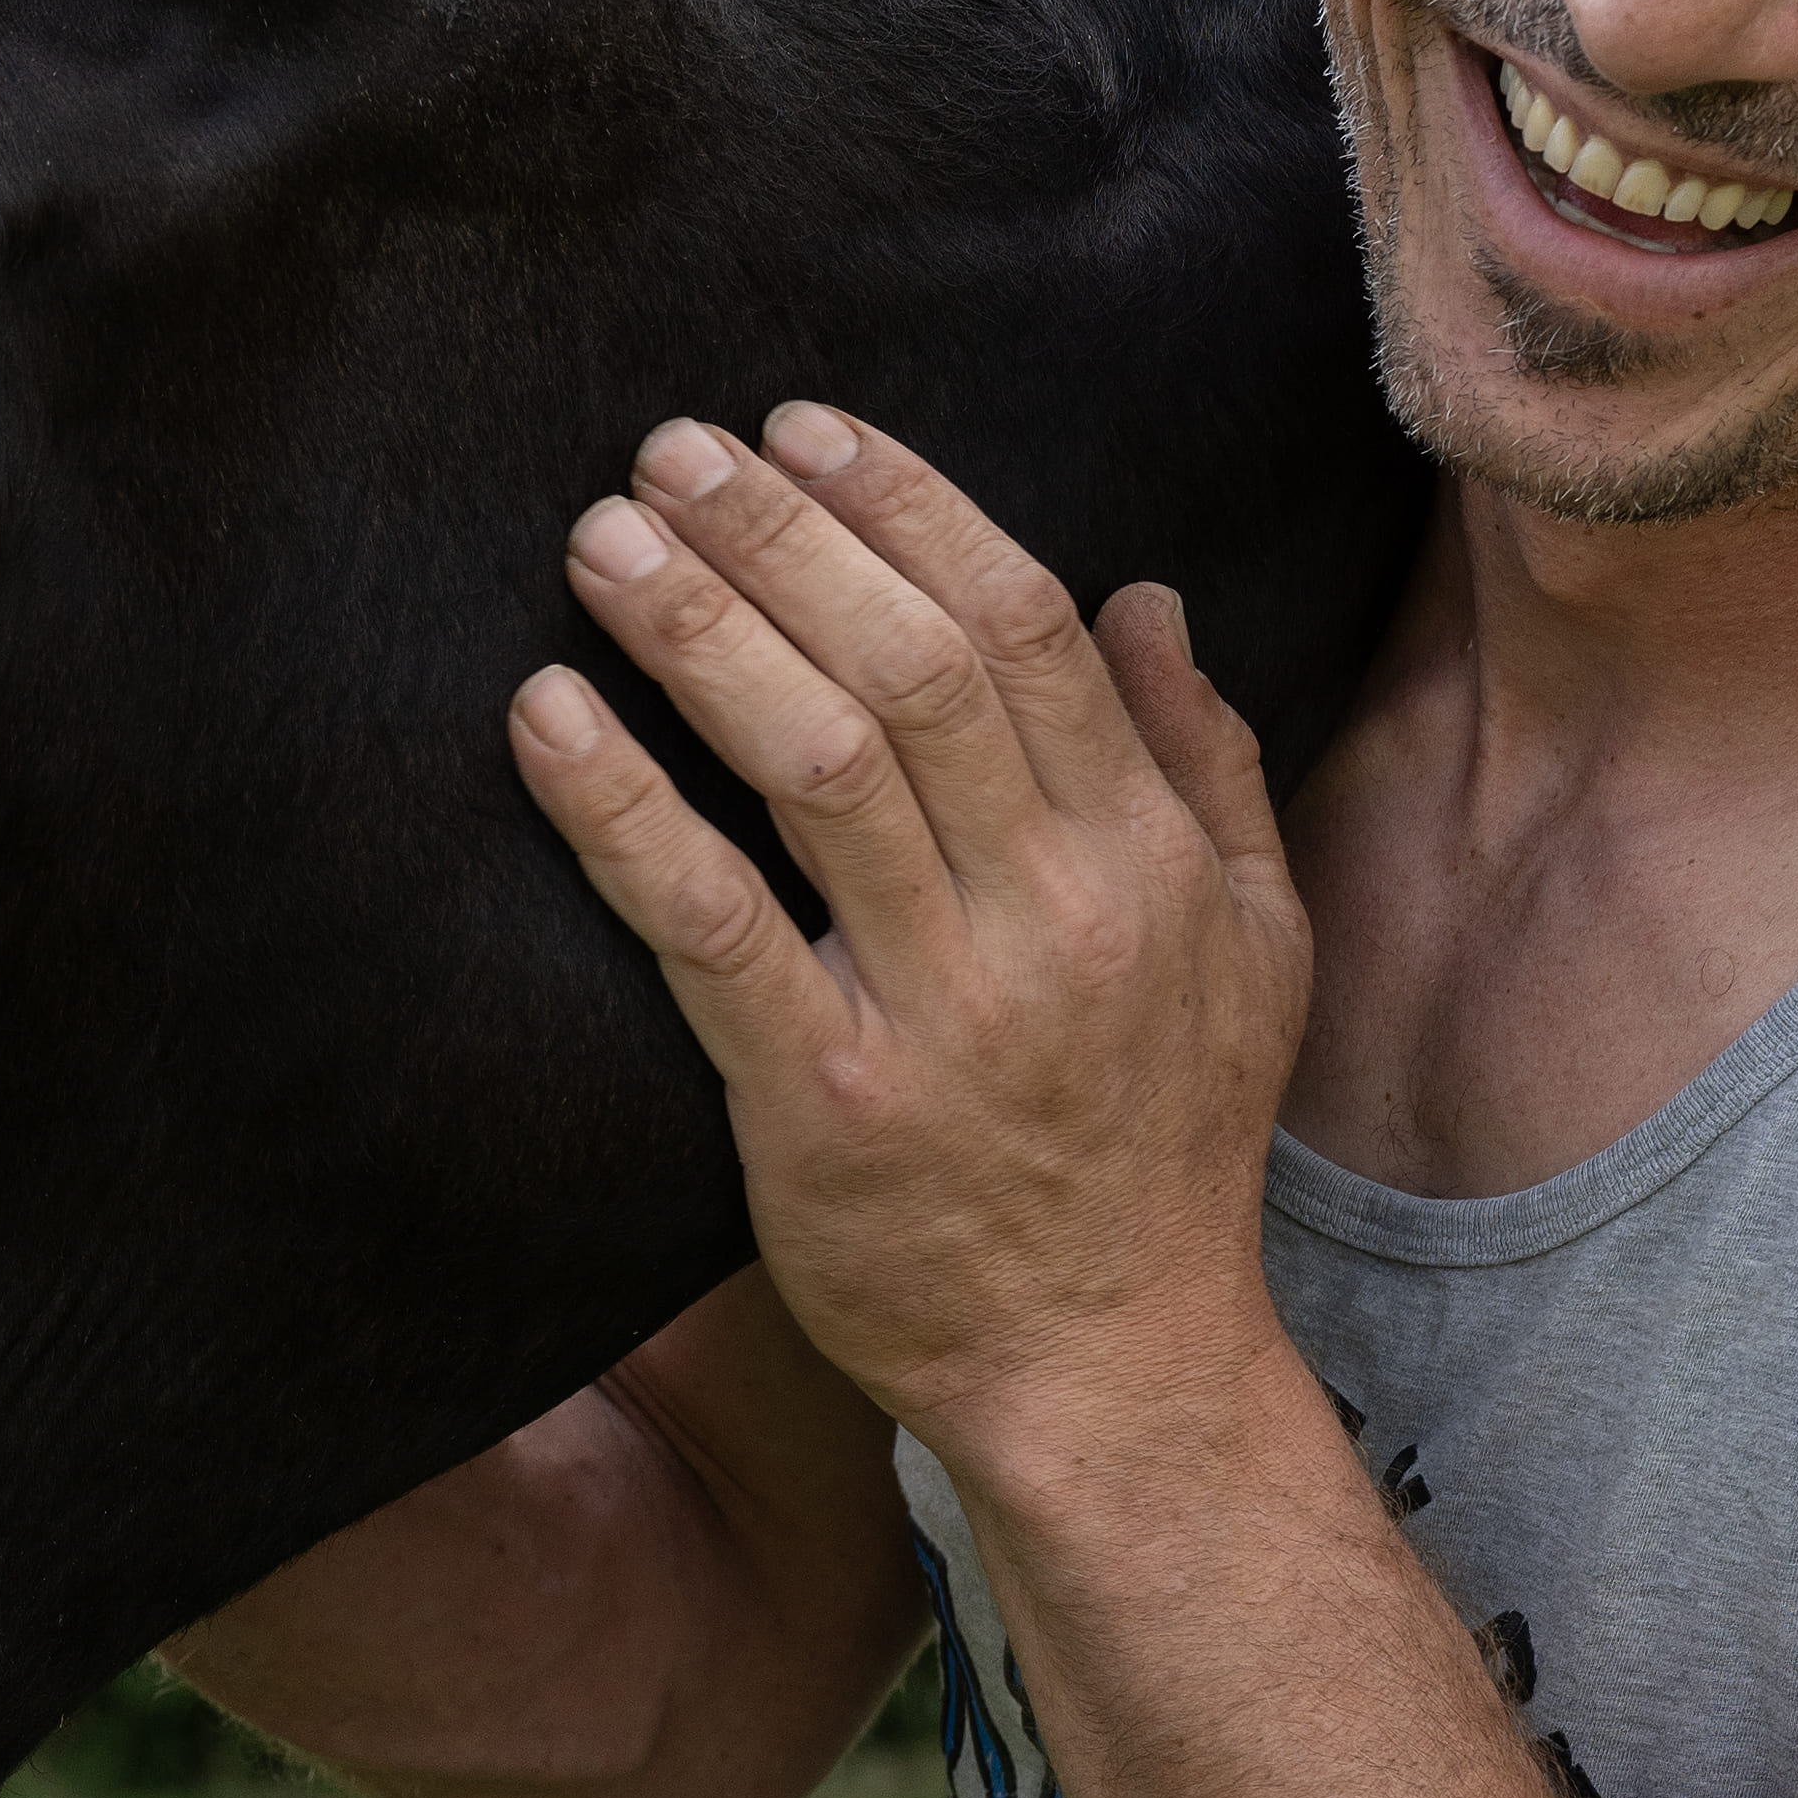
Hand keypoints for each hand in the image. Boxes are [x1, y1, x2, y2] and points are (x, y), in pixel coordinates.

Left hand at [510, 403, 1313, 1454]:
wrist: (1112, 1367)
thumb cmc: (1166, 1148)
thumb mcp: (1251, 946)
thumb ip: (1205, 764)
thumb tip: (1145, 597)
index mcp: (1140, 859)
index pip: (1021, 628)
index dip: (905, 507)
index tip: (802, 430)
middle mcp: (1048, 916)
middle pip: (909, 668)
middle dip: (781, 537)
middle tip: (668, 452)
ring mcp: (936, 1012)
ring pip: (813, 767)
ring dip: (699, 632)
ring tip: (604, 540)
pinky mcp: (819, 1105)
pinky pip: (709, 926)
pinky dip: (622, 809)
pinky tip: (546, 717)